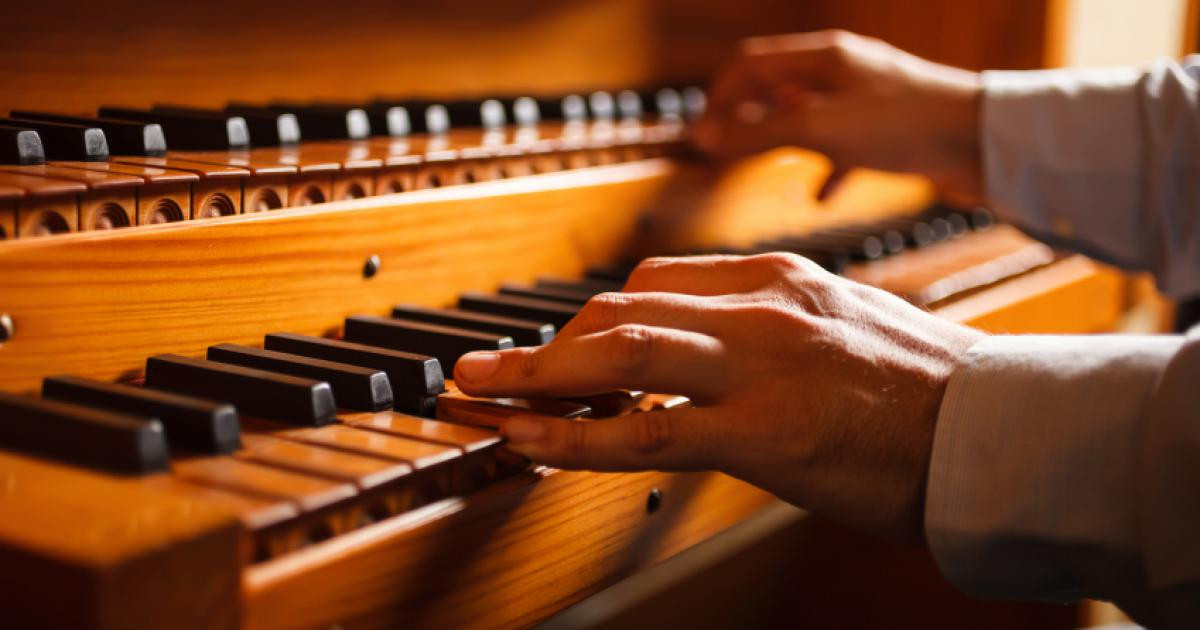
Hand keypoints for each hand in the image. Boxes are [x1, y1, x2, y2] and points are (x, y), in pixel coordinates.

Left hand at [454, 254, 983, 540]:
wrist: (994, 433)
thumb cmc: (920, 390)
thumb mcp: (838, 325)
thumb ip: (767, 326)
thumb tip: (700, 349)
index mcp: (776, 280)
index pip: (654, 283)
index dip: (589, 321)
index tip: (557, 350)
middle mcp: (759, 309)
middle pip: (620, 308)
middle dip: (543, 343)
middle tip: (488, 371)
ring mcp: (759, 367)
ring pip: (618, 352)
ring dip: (534, 376)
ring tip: (477, 399)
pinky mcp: (763, 434)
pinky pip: (644, 430)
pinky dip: (575, 435)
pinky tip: (532, 445)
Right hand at [693, 30, 983, 203]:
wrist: (986, 142)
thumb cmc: (905, 124)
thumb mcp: (819, 129)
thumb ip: (758, 134)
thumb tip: (703, 139)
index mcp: (823, 57)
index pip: (750, 65)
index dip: (718, 98)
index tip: (701, 137)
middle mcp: (843, 72)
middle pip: (777, 88)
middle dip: (746, 118)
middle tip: (723, 152)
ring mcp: (867, 101)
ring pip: (808, 116)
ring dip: (781, 140)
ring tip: (764, 166)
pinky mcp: (890, 131)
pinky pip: (844, 147)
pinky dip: (824, 168)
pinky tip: (820, 195)